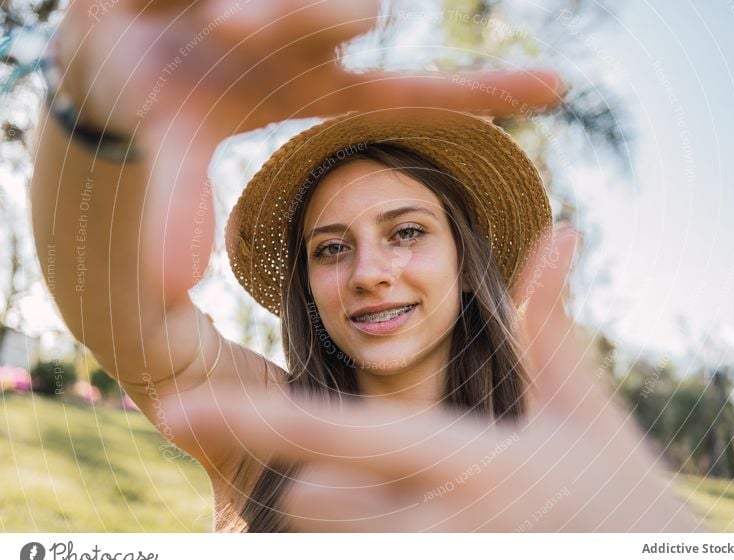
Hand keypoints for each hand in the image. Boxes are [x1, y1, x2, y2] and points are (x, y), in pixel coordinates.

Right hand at [55, 0, 565, 299]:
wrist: (105, 36)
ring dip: (276, 9)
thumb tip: (167, 286)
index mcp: (312, 82)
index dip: (478, 90)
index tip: (558, 88)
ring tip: (227, 21)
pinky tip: (217, 1)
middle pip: (333, 19)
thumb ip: (179, 204)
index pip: (406, 92)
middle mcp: (301, 33)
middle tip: (358, 17)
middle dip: (323, 19)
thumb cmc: (155, 88)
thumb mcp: (174, 142)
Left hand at [166, 227, 697, 531]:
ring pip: (330, 547)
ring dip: (334, 523)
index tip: (176, 409)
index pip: (335, 436)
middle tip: (333, 465)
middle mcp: (441, 524)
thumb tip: (559, 231)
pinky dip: (360, 546)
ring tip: (391, 501)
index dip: (249, 423)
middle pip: (308, 503)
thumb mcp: (577, 407)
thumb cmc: (615, 490)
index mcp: (468, 458)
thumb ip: (547, 321)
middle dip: (301, 481)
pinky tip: (399, 527)